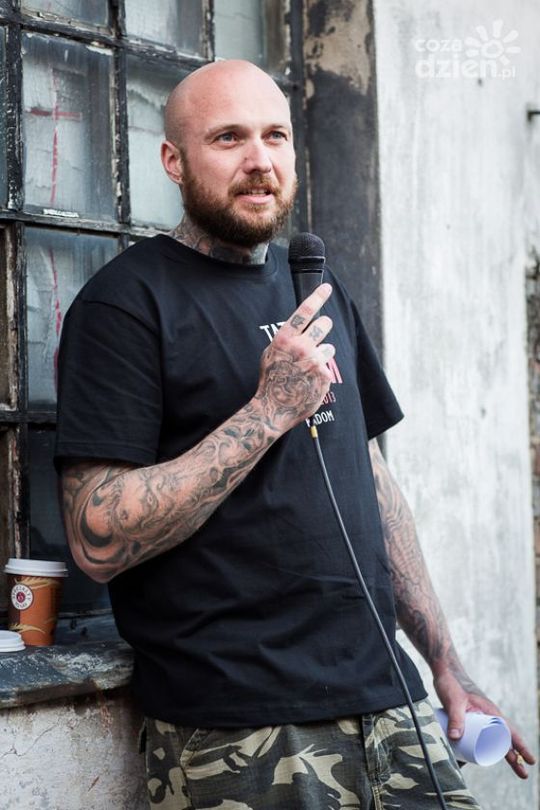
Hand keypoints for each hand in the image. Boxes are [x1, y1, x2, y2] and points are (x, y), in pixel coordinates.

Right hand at [255, 283, 333, 432]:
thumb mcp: (271, 353)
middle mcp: (301, 346)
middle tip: (322, 330)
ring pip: (328, 348)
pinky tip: (309, 382)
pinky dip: (320, 374)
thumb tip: (302, 326)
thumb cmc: (271, 380)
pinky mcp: (324, 376)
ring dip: (322, 355)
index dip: (317, 296)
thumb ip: (288, 339)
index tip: (326, 288)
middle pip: (324, 324)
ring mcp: (314, 361)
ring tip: (307, 369)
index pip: (304, 311)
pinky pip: (327, 368)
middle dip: (324, 326)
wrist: (274, 408)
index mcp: (285, 339)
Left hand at [433, 667, 535, 778]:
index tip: (531, 760)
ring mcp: (480, 717)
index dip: (521, 747)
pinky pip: (481, 735)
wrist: (444, 671)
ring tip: (507, 768)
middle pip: (504, 739)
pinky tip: (479, 756)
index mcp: (490, 711)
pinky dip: (484, 747)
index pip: (510, 732)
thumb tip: (456, 739)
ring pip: (493, 739)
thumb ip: (455, 719)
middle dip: (514, 757)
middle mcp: (488, 715)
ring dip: (500, 754)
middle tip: (523, 775)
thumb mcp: (454, 702)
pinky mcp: (470, 718)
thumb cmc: (452, 683)